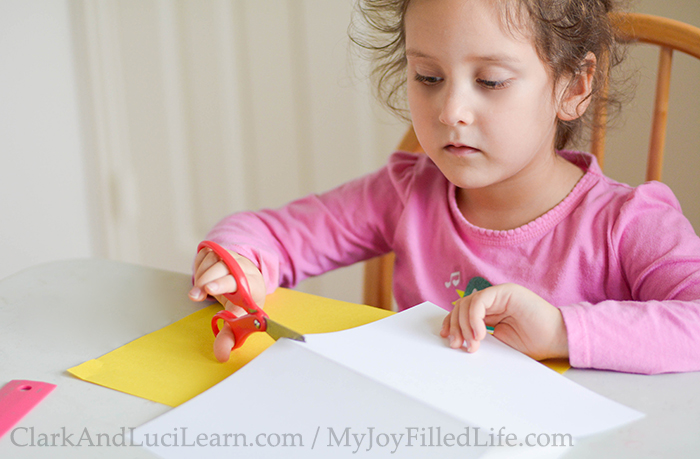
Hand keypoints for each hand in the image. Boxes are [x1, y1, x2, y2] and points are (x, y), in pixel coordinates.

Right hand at [189, 246, 265, 361]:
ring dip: (201, 278)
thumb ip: (229, 336)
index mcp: (253, 284)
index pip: (239, 281)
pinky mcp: (219, 249)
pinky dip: (199, 269)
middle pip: (224, 267)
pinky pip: (204, 256)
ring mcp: (231, 255)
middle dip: (208, 281)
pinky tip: (204, 278)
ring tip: (201, 292)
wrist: (244, 279)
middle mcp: (243, 266)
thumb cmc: (243, 299)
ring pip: (211, 261)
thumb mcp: (238, 318)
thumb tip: (221, 354)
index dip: (223, 284)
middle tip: (196, 295)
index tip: (209, 290)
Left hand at [440, 283, 568, 360]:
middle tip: (457, 344)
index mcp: (491, 311)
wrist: (559, 339)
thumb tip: (458, 341)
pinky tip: (479, 334)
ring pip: (467, 303)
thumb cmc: (535, 343)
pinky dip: (474, 318)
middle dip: (455, 326)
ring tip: (471, 343)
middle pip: (461, 306)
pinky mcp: (506, 291)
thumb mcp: (499, 342)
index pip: (462, 312)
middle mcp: (493, 300)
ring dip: (463, 325)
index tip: (448, 339)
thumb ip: (480, 336)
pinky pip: (480, 301)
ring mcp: (500, 294)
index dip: (452, 324)